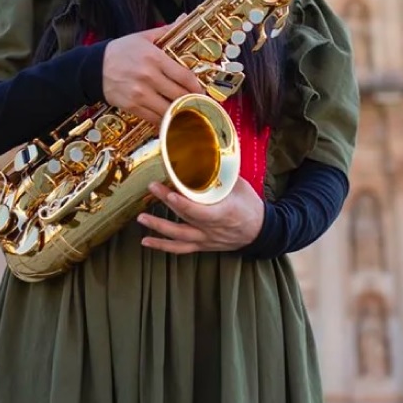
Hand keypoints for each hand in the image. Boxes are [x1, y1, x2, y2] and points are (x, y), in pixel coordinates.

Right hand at [102, 25, 201, 124]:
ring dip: (179, 113)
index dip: (196, 86)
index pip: (183, 76)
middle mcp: (148, 77)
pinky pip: (153, 118)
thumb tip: (183, 18)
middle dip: (191, 101)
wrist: (93, 68)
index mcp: (154, 58)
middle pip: (179, 95)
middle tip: (198, 103)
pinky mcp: (132, 106)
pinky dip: (164, 121)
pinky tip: (170, 119)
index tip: (202, 91)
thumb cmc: (120, 51)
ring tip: (186, 113)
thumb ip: (166, 30)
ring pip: (168, 109)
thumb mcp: (143, 37)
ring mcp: (140, 93)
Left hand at [138, 177, 264, 254]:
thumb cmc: (251, 206)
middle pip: (186, 216)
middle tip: (152, 187)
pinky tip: (146, 241)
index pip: (201, 211)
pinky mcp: (202, 245)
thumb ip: (222, 174)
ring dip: (158, 227)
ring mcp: (206, 239)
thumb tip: (207, 154)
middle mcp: (213, 228)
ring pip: (179, 236)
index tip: (170, 192)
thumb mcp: (240, 186)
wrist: (261, 233)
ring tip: (141, 218)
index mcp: (225, 212)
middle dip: (167, 201)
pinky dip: (162, 246)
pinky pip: (180, 249)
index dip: (184, 203)